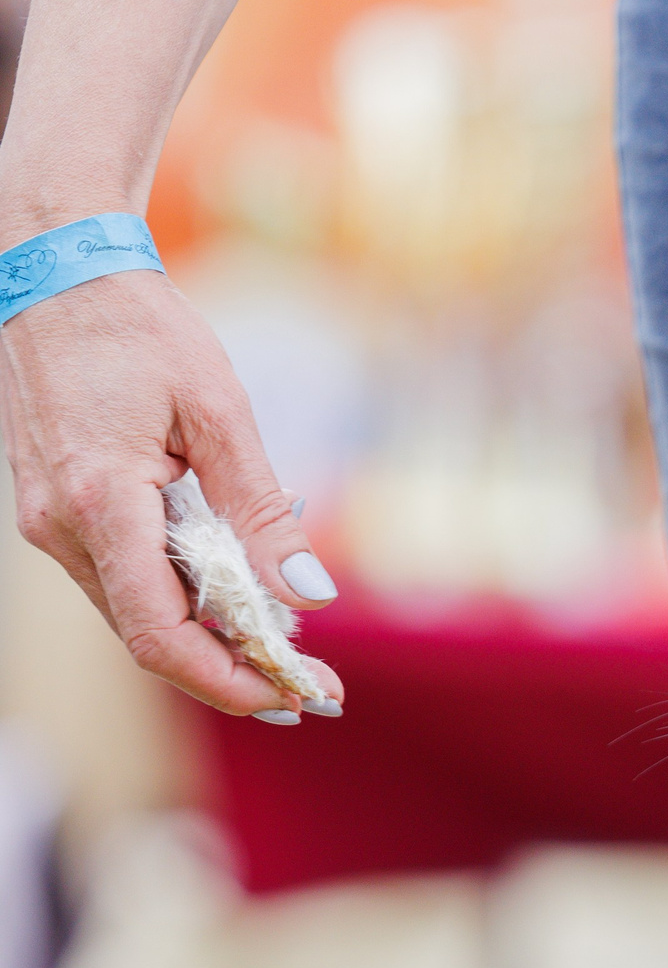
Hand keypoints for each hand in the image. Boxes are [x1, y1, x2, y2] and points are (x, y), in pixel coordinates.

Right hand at [3, 262, 343, 716]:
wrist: (54, 272)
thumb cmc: (137, 330)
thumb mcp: (218, 413)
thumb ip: (261, 512)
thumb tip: (310, 594)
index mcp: (100, 504)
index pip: (161, 634)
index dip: (230, 678)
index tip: (296, 695)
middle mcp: (62, 527)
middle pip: (150, 637)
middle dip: (234, 672)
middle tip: (314, 689)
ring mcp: (51, 523)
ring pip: (135, 613)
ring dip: (210, 642)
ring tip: (290, 654)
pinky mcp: (57, 510)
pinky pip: (123, 579)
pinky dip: (181, 602)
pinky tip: (238, 604)